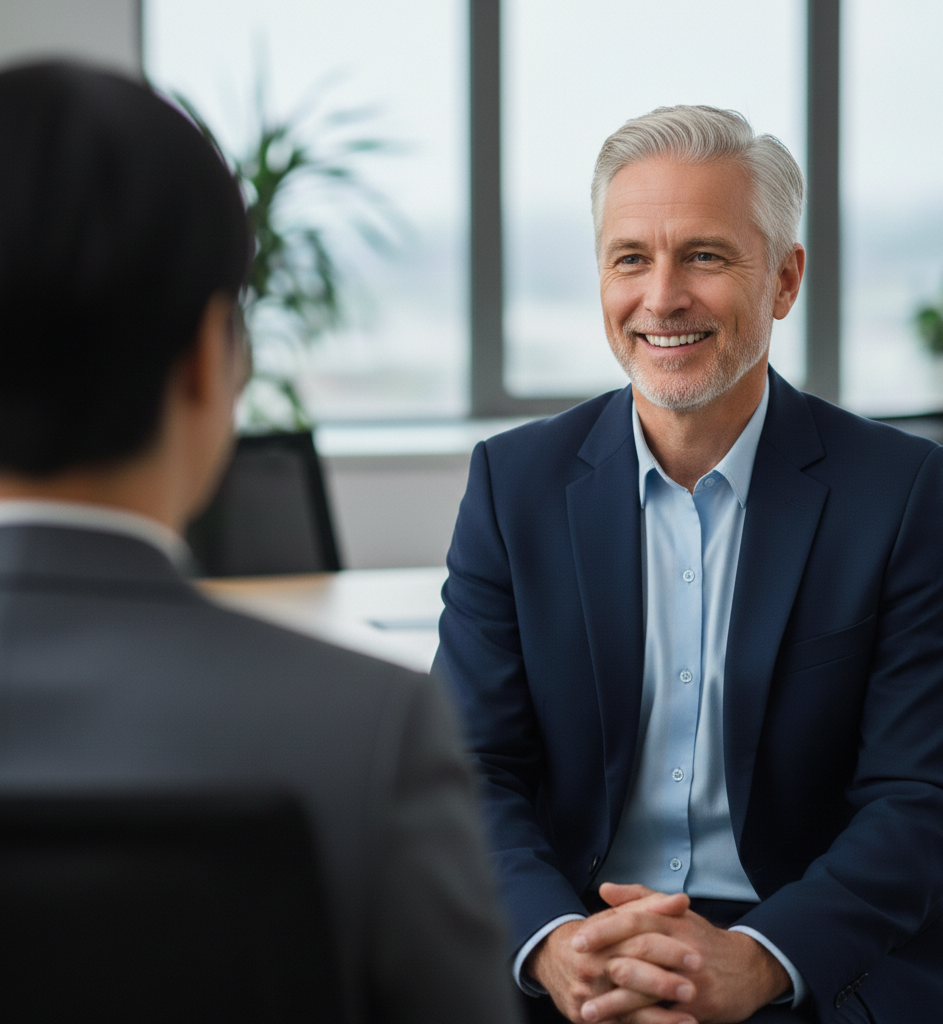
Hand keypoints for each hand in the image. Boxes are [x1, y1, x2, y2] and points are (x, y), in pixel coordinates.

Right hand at [525, 888, 700, 1022]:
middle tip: (692, 989)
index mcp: (602, 936)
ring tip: (689, 1019)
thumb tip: (681, 900)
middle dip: (663, 983)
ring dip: (659, 1016)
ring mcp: (587, 993)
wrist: (550, 957)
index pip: (637, 941)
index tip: (694, 955)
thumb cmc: (593, 936)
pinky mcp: (584, 1016)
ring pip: (625, 1006)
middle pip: (630, 973)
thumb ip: (650, 906)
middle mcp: (592, 965)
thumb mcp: (616, 916)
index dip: (667, 948)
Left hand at [577, 884, 789, 1023]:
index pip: (634, 920)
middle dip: (605, 965)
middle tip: (578, 976)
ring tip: (589, 1011)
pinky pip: (666, 1019)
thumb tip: (604, 889)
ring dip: (616, 1003)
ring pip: (650, 991)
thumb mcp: (675, 912)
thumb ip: (639, 899)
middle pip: (639, 951)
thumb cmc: (702, 939)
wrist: (749, 968)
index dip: (604, 930)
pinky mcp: (700, 1008)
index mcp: (673, 921)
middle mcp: (682, 948)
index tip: (577, 940)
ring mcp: (692, 979)